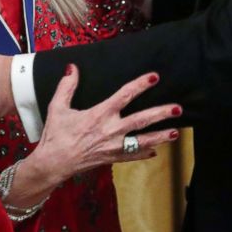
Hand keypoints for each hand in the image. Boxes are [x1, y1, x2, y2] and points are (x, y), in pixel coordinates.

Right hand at [17, 66, 180, 196]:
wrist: (53, 164)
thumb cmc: (56, 135)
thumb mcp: (58, 107)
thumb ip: (67, 86)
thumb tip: (72, 67)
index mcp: (100, 114)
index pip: (124, 95)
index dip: (140, 85)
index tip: (154, 77)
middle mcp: (111, 130)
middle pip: (141, 119)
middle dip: (161, 113)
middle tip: (178, 109)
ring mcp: (113, 146)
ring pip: (142, 141)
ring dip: (160, 136)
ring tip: (176, 133)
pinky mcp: (111, 158)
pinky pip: (132, 156)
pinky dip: (144, 153)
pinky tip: (156, 151)